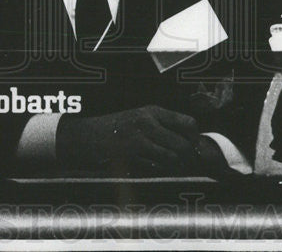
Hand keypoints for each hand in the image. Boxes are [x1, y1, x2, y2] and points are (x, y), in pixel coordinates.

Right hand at [56, 105, 200, 175]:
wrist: (87, 137)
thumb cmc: (115, 128)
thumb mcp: (139, 117)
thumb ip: (162, 125)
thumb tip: (188, 139)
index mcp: (152, 111)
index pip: (187, 122)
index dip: (195, 137)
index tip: (194, 144)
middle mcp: (147, 123)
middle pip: (183, 144)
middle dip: (189, 157)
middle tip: (188, 162)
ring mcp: (138, 140)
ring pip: (171, 158)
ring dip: (176, 166)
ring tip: (174, 166)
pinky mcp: (131, 156)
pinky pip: (155, 166)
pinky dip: (160, 169)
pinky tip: (156, 167)